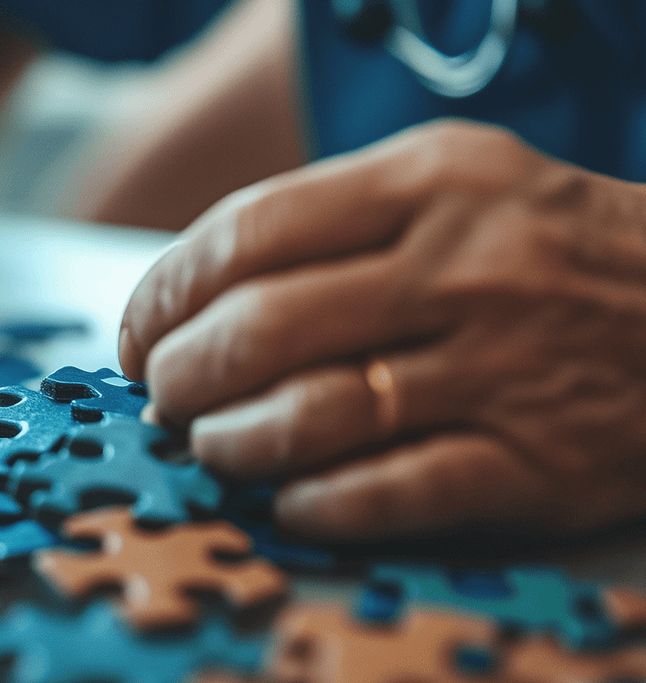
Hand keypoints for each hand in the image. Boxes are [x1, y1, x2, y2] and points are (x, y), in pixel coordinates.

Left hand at [119, 119, 645, 539]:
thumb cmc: (544, 244)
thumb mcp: (450, 180)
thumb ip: (327, 219)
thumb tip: (189, 299)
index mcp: (429, 183)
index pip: (246, 233)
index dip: (164, 294)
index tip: (138, 335)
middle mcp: (462, 269)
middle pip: (260, 328)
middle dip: (180, 375)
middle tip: (163, 396)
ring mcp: (502, 368)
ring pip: (311, 415)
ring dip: (230, 442)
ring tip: (210, 444)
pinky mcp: (537, 462)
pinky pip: (388, 493)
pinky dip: (314, 503)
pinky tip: (287, 499)